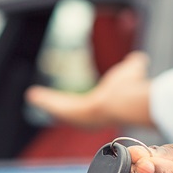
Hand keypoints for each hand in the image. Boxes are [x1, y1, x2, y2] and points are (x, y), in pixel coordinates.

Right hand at [25, 51, 153, 127]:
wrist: (122, 103)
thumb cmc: (130, 89)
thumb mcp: (131, 70)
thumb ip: (134, 64)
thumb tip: (139, 57)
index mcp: (103, 106)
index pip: (89, 104)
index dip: (81, 103)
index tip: (72, 101)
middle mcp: (90, 113)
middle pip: (69, 108)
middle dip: (57, 103)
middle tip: (45, 97)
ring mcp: (78, 115)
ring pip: (60, 107)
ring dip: (47, 102)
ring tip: (33, 96)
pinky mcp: (69, 112)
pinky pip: (54, 106)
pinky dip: (44, 101)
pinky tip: (32, 95)